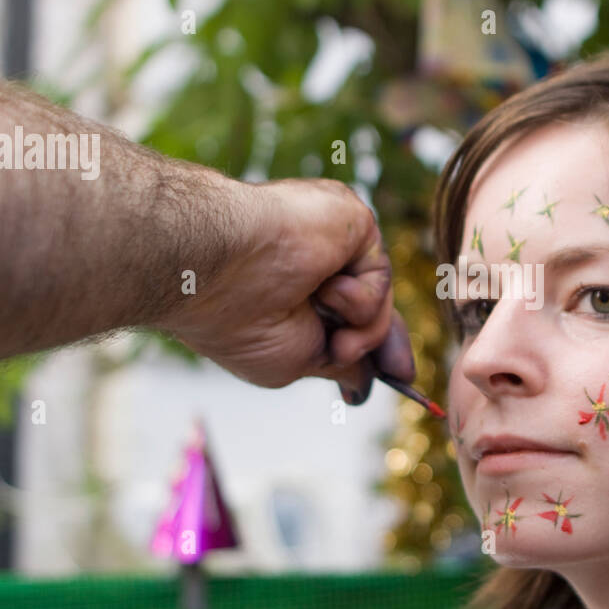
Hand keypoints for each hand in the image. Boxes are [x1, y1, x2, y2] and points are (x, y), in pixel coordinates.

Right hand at [158, 176, 414, 403]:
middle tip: (392, 369)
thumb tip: (364, 386)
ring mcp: (334, 239)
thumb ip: (335, 364)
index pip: (347, 314)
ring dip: (360, 329)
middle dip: (381, 339)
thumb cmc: (236, 319)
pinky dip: (359, 298)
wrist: (212, 270)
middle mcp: (315, 258)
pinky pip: (380, 277)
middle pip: (371, 304)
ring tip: (319, 321)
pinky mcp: (352, 222)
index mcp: (292, 286)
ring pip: (379, 300)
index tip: (396, 376)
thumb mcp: (292, 361)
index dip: (369, 343)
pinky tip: (323, 289)